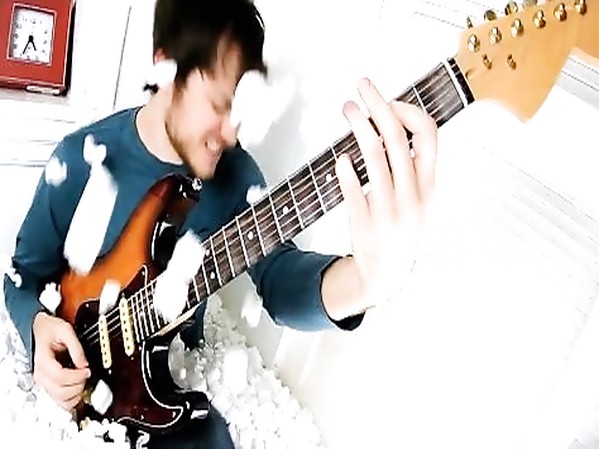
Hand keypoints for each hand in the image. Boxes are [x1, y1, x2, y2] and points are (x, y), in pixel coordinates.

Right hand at [32, 312, 90, 410]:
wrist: (39, 330)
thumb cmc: (50, 329)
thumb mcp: (65, 330)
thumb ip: (76, 347)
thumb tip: (84, 363)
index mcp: (44, 362)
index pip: (60, 377)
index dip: (77, 376)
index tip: (87, 370)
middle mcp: (42, 375)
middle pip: (60, 392)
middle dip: (78, 385)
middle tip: (86, 374)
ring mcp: (45, 382)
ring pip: (60, 400)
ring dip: (76, 394)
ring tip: (83, 381)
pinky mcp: (50, 386)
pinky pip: (60, 401)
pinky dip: (72, 399)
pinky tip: (79, 388)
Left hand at [336, 78, 437, 309]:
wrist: (387, 274)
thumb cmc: (402, 228)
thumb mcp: (420, 199)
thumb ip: (414, 165)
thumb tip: (396, 120)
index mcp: (429, 186)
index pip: (428, 135)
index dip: (409, 111)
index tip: (390, 102)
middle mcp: (412, 195)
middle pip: (397, 137)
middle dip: (379, 105)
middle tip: (362, 86)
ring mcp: (388, 210)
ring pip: (373, 156)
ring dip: (359, 126)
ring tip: (347, 108)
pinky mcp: (364, 222)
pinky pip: (354, 188)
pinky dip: (346, 168)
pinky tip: (340, 157)